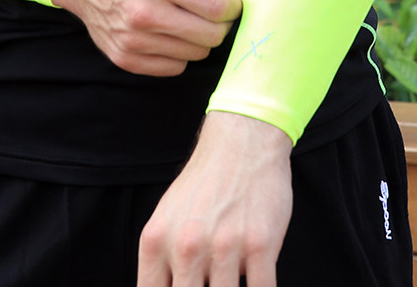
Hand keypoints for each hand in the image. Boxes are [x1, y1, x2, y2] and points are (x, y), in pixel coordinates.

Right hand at [50, 0, 251, 76]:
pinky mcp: (124, 58)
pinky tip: (164, 28)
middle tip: (202, 3)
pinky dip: (177, 50)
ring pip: (196, 53)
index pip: (222, 8)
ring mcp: (132, 39)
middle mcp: (143, 12)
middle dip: (216, 20)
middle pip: (213, 35)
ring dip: (196, 35)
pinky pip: (175, 67)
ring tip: (179, 13)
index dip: (230, 0)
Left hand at [137, 112, 292, 286]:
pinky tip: (258, 282)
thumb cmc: (204, 185)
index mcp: (156, 241)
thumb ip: (161, 263)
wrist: (241, 143)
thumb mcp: (167, 219)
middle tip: (210, 282)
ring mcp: (223, 246)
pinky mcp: (259, 245)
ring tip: (232, 278)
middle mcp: (185, 246)